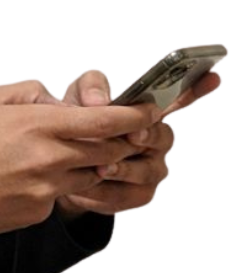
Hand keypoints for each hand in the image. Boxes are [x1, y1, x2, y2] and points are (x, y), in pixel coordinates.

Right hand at [0, 79, 159, 239]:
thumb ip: (32, 90)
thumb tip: (58, 98)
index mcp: (38, 124)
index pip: (103, 120)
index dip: (133, 116)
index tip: (148, 113)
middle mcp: (48, 157)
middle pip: (107, 151)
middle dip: (119, 142)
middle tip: (119, 135)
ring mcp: (46, 188)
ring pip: (90, 175)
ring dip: (89, 166)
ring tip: (62, 156)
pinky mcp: (39, 211)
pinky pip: (63, 195)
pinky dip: (59, 185)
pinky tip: (29, 179)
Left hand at [54, 66, 222, 218]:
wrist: (59, 161)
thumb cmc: (78, 121)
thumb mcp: (79, 96)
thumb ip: (91, 88)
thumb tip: (98, 100)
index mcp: (149, 113)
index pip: (180, 98)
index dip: (198, 88)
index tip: (213, 76)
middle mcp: (158, 142)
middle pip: (163, 137)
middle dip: (148, 136)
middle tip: (132, 136)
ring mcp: (152, 171)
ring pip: (146, 171)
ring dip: (123, 169)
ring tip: (100, 167)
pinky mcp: (138, 196)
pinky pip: (127, 197)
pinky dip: (104, 192)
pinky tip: (84, 188)